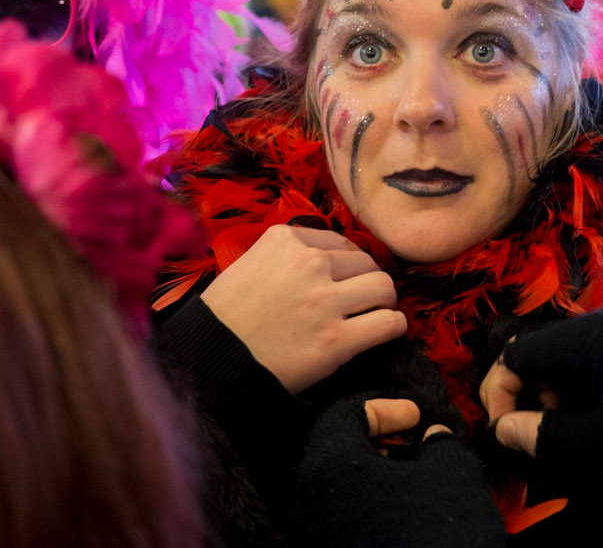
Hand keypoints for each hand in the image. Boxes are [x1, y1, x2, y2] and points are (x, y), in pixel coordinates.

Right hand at [201, 225, 405, 393]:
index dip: (347, 265)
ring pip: (384, 288)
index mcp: (286, 241)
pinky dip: (393, 327)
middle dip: (367, 282)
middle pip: (366, 263)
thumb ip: (287, 257)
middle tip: (362, 301)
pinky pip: (388, 323)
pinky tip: (386, 332)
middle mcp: (310, 264)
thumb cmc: (224, 317)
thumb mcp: (249, 265)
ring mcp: (325, 301)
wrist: (210, 362)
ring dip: (384, 302)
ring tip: (376, 314)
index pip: (340, 243)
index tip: (344, 281)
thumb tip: (326, 260)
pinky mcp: (336, 340)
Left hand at [293, 395, 504, 547]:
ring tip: (420, 477)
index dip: (384, 409)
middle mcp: (310, 500)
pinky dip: (374, 503)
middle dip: (381, 442)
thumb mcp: (451, 472)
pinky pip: (347, 516)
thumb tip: (434, 436)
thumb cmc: (437, 528)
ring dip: (380, 474)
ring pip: (343, 487)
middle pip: (339, 451)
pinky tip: (409, 508)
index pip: (343, 416)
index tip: (416, 416)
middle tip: (418, 442)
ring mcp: (318, 534)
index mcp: (329, 466)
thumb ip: (439, 443)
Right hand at [481, 307, 602, 539]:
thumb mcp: (600, 442)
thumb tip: (501, 429)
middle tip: (531, 434)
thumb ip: (543, 434)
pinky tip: (581, 424)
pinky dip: (568, 395)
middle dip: (522, 394)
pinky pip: (579, 368)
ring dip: (545, 398)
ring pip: (555, 364)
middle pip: (535, 354)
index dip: (500, 391)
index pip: (518, 352)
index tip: (503, 430)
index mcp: (592, 336)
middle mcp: (600, 326)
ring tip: (559, 433)